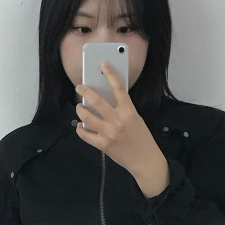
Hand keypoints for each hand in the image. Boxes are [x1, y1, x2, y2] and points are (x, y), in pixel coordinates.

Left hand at [75, 61, 161, 177]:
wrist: (145, 160)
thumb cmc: (142, 138)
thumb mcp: (136, 119)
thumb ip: (123, 109)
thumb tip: (106, 99)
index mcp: (129, 111)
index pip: (118, 87)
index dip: (110, 73)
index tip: (103, 64)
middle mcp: (117, 120)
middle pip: (96, 100)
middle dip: (85, 90)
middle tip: (80, 87)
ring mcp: (108, 133)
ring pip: (87, 116)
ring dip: (80, 109)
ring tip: (80, 107)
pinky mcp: (102, 145)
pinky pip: (85, 134)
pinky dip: (80, 129)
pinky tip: (81, 126)